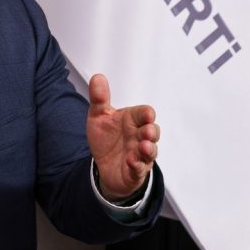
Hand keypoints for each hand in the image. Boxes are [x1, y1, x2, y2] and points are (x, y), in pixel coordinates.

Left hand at [86, 73, 158, 200]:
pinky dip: (137, 166)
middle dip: (151, 131)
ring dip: (148, 149)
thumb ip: (99, 98)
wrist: (102, 164)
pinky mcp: (135, 171)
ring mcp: (140, 154)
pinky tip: (131, 161)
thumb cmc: (107, 138)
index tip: (147, 114)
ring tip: (143, 146)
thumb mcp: (99, 116)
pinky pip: (139, 169)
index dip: (146, 114)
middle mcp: (140, 136)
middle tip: (147, 131)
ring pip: (150, 151)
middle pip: (152, 132)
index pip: (144, 114)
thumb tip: (97, 77)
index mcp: (132, 121)